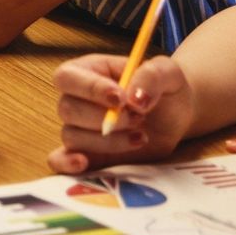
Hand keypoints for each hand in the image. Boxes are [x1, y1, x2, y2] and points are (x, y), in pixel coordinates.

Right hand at [47, 54, 194, 173]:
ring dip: (108, 141)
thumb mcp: (167, 72)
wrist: (175, 118)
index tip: (120, 98)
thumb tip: (134, 99)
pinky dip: (66, 163)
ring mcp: (78, 128)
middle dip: (105, 118)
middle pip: (68, 109)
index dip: (89, 88)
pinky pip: (60, 160)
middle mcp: (76, 99)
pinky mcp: (86, 154)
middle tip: (138, 118)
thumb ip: (151, 76)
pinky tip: (83, 163)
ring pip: (73, 137)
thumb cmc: (165, 89)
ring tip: (140, 136)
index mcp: (87, 71)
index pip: (68, 77)